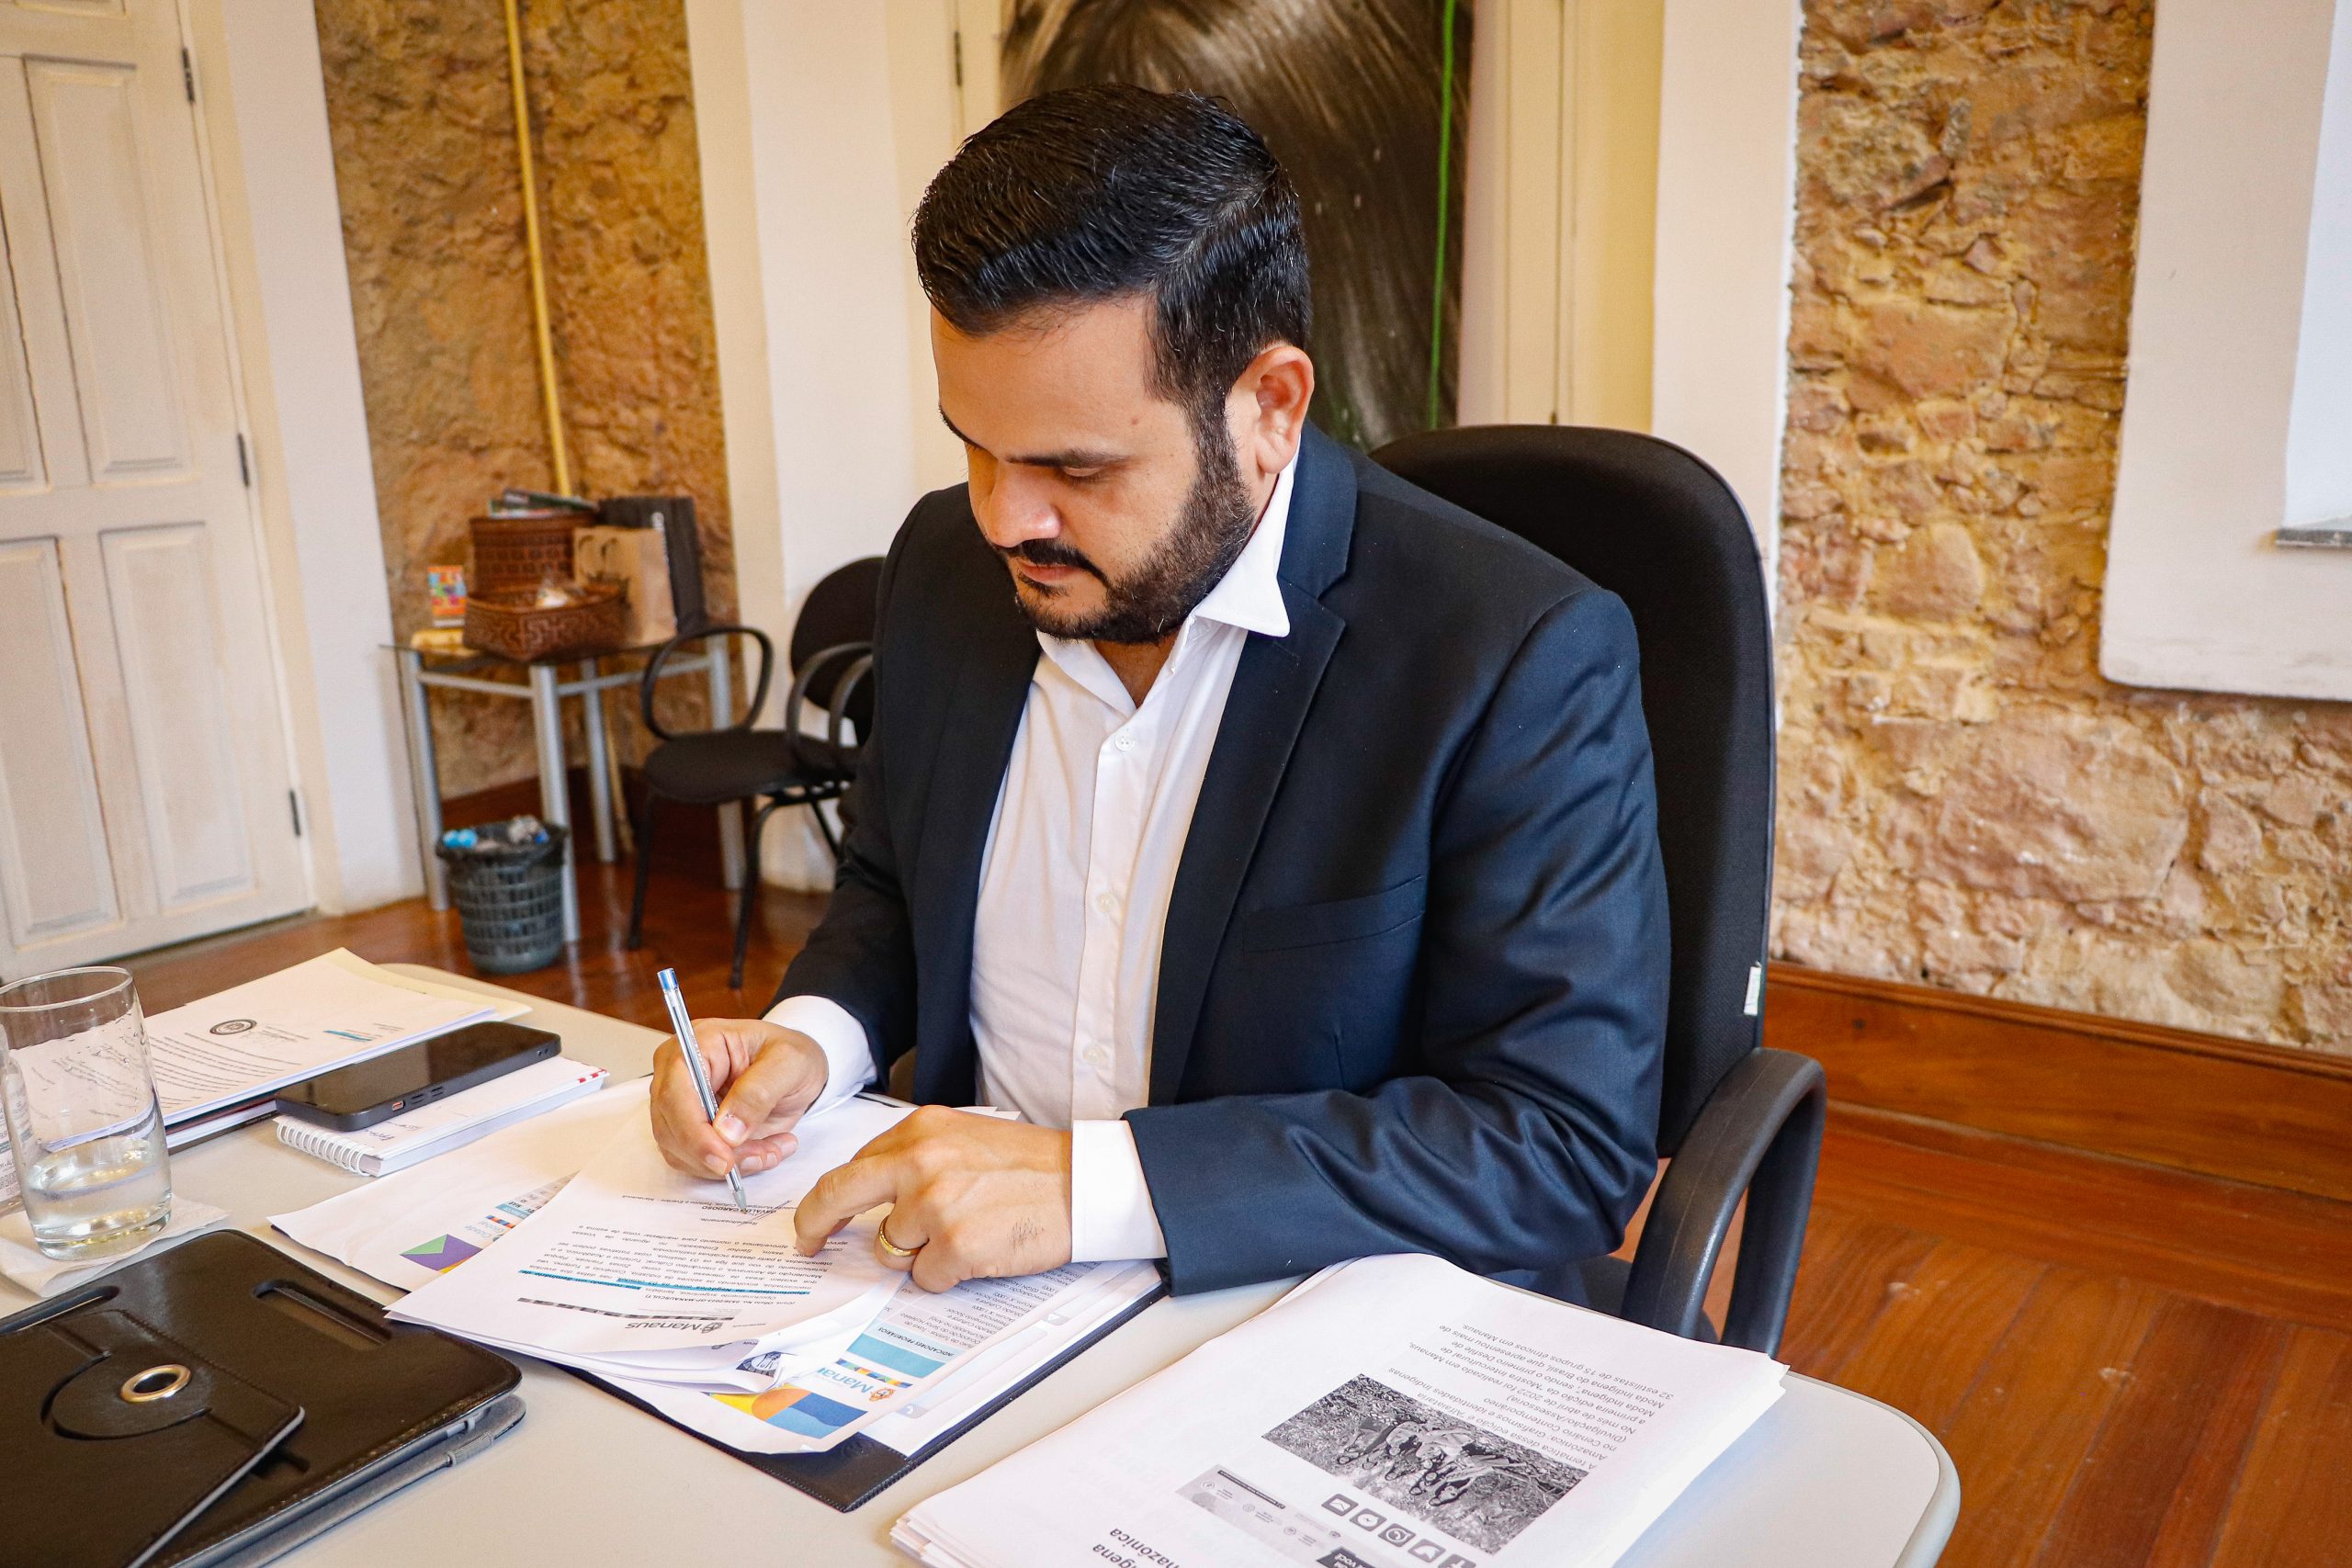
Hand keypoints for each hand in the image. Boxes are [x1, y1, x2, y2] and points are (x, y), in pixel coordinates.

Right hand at [650, 1019, 828, 1180]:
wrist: (797, 1071)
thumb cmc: (790, 1056)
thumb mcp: (789, 1063)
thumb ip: (758, 1092)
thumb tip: (726, 1130)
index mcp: (698, 1042)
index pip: (675, 1091)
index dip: (694, 1130)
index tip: (724, 1157)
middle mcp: (679, 1073)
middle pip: (670, 1126)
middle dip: (714, 1153)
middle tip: (759, 1157)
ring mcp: (681, 1103)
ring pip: (681, 1150)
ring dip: (727, 1163)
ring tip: (770, 1150)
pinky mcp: (689, 1129)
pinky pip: (696, 1161)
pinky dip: (730, 1167)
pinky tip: (762, 1152)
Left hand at [793, 1106, 1072, 1291]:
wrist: (1085, 1182)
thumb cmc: (1032, 1165)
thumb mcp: (965, 1137)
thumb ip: (915, 1157)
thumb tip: (873, 1196)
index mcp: (920, 1130)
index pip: (852, 1166)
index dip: (830, 1198)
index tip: (819, 1217)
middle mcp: (920, 1161)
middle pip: (838, 1195)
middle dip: (815, 1223)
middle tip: (809, 1243)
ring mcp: (935, 1204)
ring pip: (891, 1248)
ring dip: (919, 1252)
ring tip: (967, 1232)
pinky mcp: (955, 1245)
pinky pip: (926, 1277)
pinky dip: (948, 1274)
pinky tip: (982, 1251)